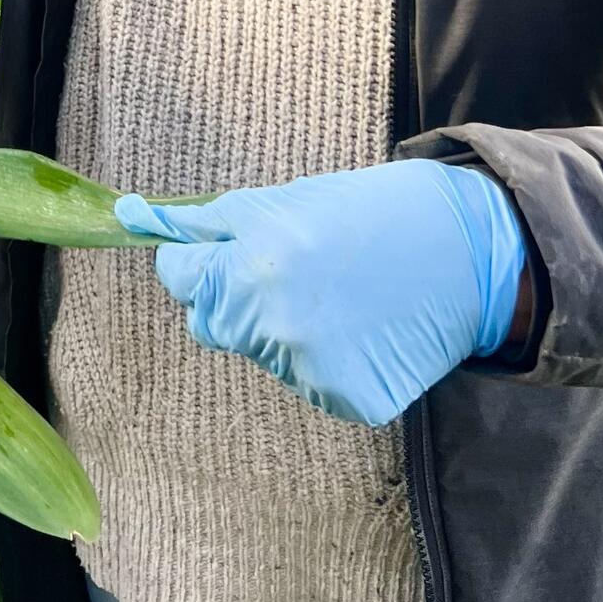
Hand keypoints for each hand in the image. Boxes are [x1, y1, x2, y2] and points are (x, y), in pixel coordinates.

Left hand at [116, 161, 528, 427]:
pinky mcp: (344, 400)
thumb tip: (133, 220)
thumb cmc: (372, 211)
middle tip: (291, 269)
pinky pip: (306, 380)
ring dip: (280, 327)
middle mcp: (272, 324)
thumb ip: (210, 223)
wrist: (469, 252)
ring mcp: (308, 370)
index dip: (195, 262)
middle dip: (233, 296)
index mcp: (252, 264)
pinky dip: (324, 357)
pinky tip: (359, 327)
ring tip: (336, 294)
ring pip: (260, 353)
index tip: (218, 253)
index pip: (180, 279)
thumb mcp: (285, 201)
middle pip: (212, 322)